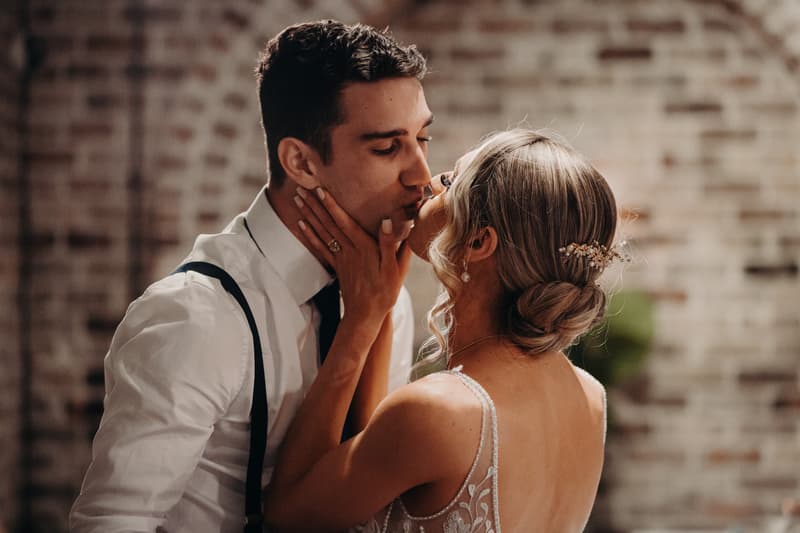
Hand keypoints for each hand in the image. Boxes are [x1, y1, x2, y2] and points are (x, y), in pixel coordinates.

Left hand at [294, 187, 412, 326]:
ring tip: (298, 199)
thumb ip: (391, 244)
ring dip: (309, 215)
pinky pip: (320, 248)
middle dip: (315, 204)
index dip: (332, 205)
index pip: (344, 222)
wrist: (366, 316)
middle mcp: (349, 250)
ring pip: (322, 232)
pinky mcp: (337, 267)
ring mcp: (341, 259)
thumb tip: (387, 221)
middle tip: (301, 187)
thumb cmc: (384, 292)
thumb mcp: (395, 269)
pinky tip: (301, 224)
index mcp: (364, 248)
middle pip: (329, 224)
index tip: (321, 189)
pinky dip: (309, 235)